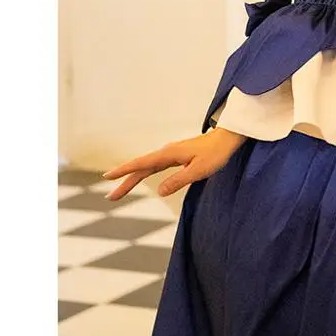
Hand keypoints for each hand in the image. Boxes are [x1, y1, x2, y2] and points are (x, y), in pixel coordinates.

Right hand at [101, 127, 247, 200]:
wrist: (228, 138)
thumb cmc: (216, 153)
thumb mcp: (199, 170)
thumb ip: (179, 180)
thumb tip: (160, 192)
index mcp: (169, 154)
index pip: (142, 164)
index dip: (125, 171)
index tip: (107, 176)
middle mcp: (167, 152)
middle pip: (142, 168)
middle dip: (125, 182)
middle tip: (110, 197)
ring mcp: (172, 153)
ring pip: (148, 167)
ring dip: (133, 178)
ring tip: (120, 191)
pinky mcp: (177, 155)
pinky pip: (156, 166)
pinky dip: (145, 172)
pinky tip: (141, 176)